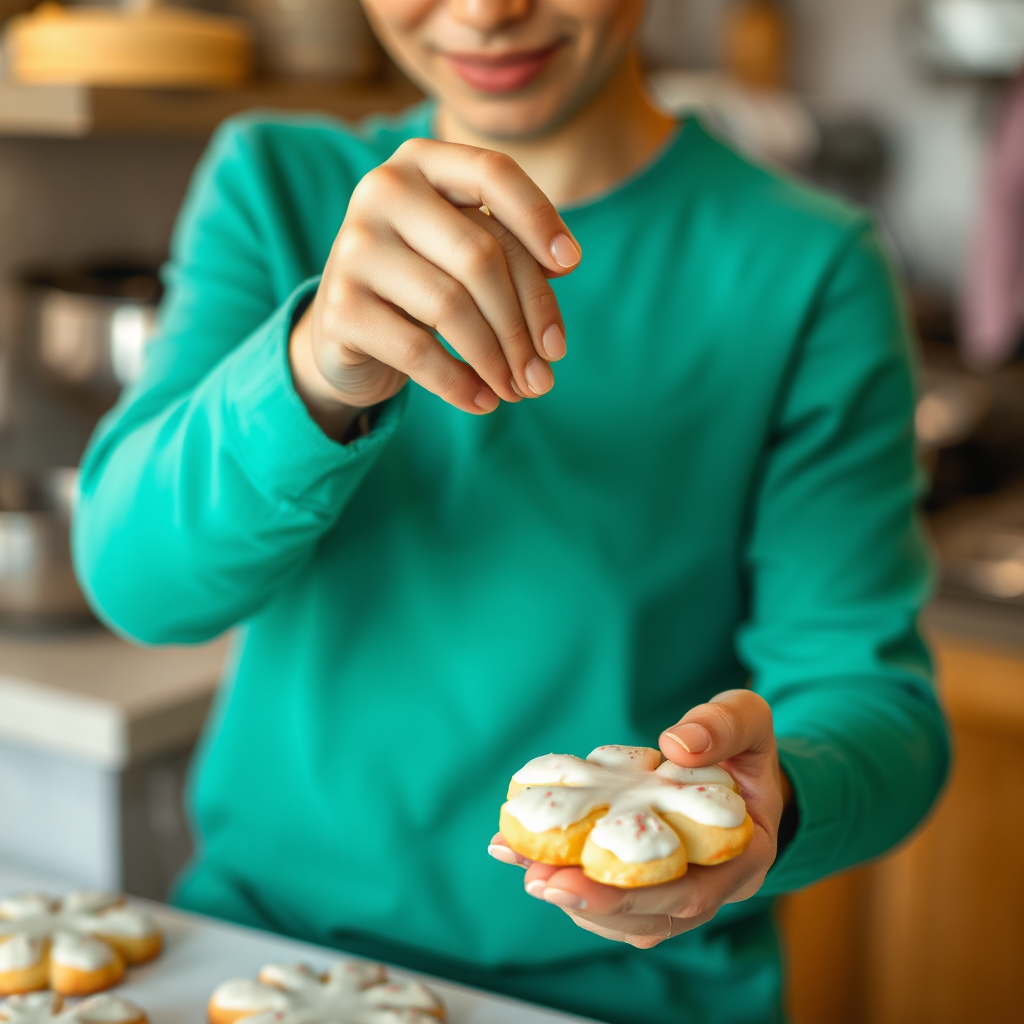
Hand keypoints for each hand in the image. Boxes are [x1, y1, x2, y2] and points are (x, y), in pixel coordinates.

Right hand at [289, 138, 580, 436]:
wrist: (346, 331)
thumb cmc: (425, 284)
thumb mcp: (466, 254)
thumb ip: (510, 249)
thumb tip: (564, 265)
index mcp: (420, 162)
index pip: (493, 175)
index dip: (538, 217)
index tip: (572, 265)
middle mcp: (381, 192)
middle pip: (480, 255)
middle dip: (524, 322)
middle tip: (546, 372)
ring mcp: (354, 249)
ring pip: (451, 306)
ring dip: (497, 359)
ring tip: (521, 391)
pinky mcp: (340, 307)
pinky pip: (417, 350)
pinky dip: (459, 383)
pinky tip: (483, 401)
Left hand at [489, 690, 789, 947]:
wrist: (742, 773)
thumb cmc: (745, 747)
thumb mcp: (749, 720)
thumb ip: (723, 727)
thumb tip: (677, 744)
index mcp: (743, 857)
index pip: (691, 893)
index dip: (633, 893)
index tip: (577, 881)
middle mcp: (710, 887)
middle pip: (648, 918)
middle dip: (590, 902)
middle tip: (536, 879)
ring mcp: (675, 891)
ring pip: (621, 916)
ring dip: (569, 893)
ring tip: (516, 857)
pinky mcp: (645, 881)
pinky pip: (605, 892)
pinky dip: (562, 872)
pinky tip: (516, 847)